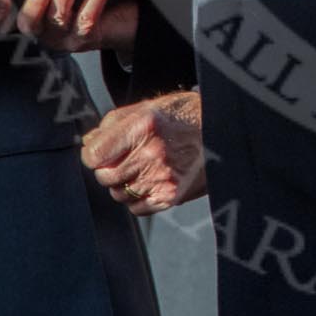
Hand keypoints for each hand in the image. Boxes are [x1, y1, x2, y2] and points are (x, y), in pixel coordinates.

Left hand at [82, 90, 205, 214]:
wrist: (225, 131)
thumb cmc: (188, 115)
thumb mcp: (151, 106)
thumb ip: (115, 122)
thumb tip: (89, 141)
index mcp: (143, 126)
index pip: (95, 154)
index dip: (92, 154)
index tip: (96, 153)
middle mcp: (151, 153)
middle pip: (105, 176)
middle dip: (107, 169)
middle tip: (123, 159)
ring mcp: (161, 177)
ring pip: (118, 194)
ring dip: (123, 184)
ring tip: (141, 168)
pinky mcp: (171, 196)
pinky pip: (136, 208)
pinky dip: (138, 198)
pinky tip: (150, 181)